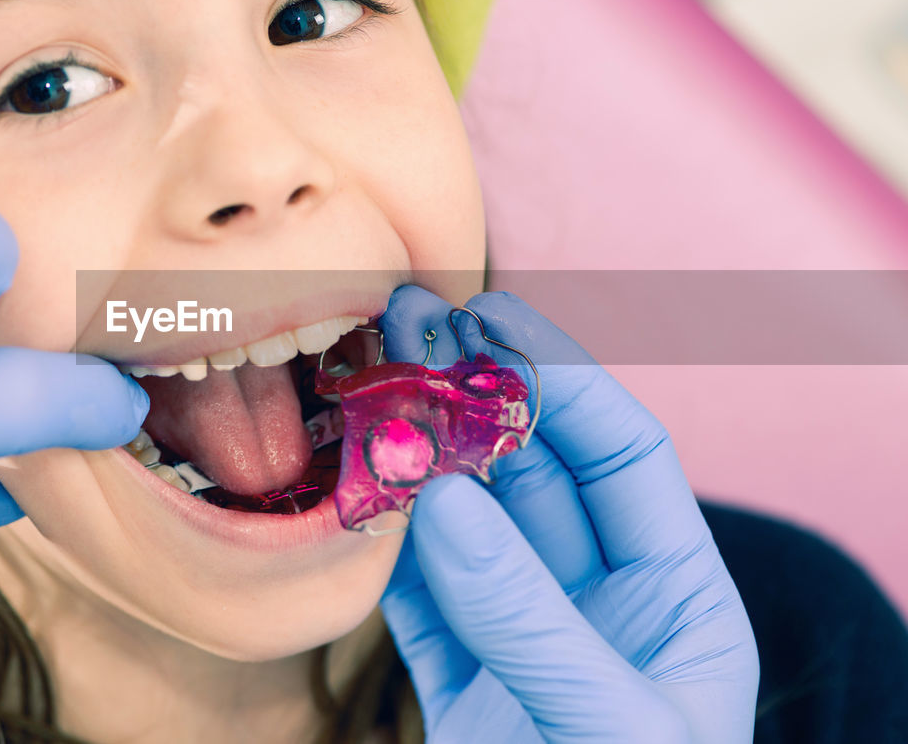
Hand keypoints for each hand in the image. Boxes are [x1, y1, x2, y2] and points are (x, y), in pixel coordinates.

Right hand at [378, 286, 758, 742]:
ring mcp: (520, 641)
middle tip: (411, 324)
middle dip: (474, 397)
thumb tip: (449, 504)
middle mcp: (596, 607)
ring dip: (416, 457)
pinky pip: (414, 595)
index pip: (622, 458)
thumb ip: (533, 621)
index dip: (563, 380)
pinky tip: (351, 489)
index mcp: (674, 604)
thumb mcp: (608, 730)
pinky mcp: (458, 684)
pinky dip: (379, 543)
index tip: (495, 323)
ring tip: (367, 382)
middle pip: (533, 476)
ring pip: (463, 525)